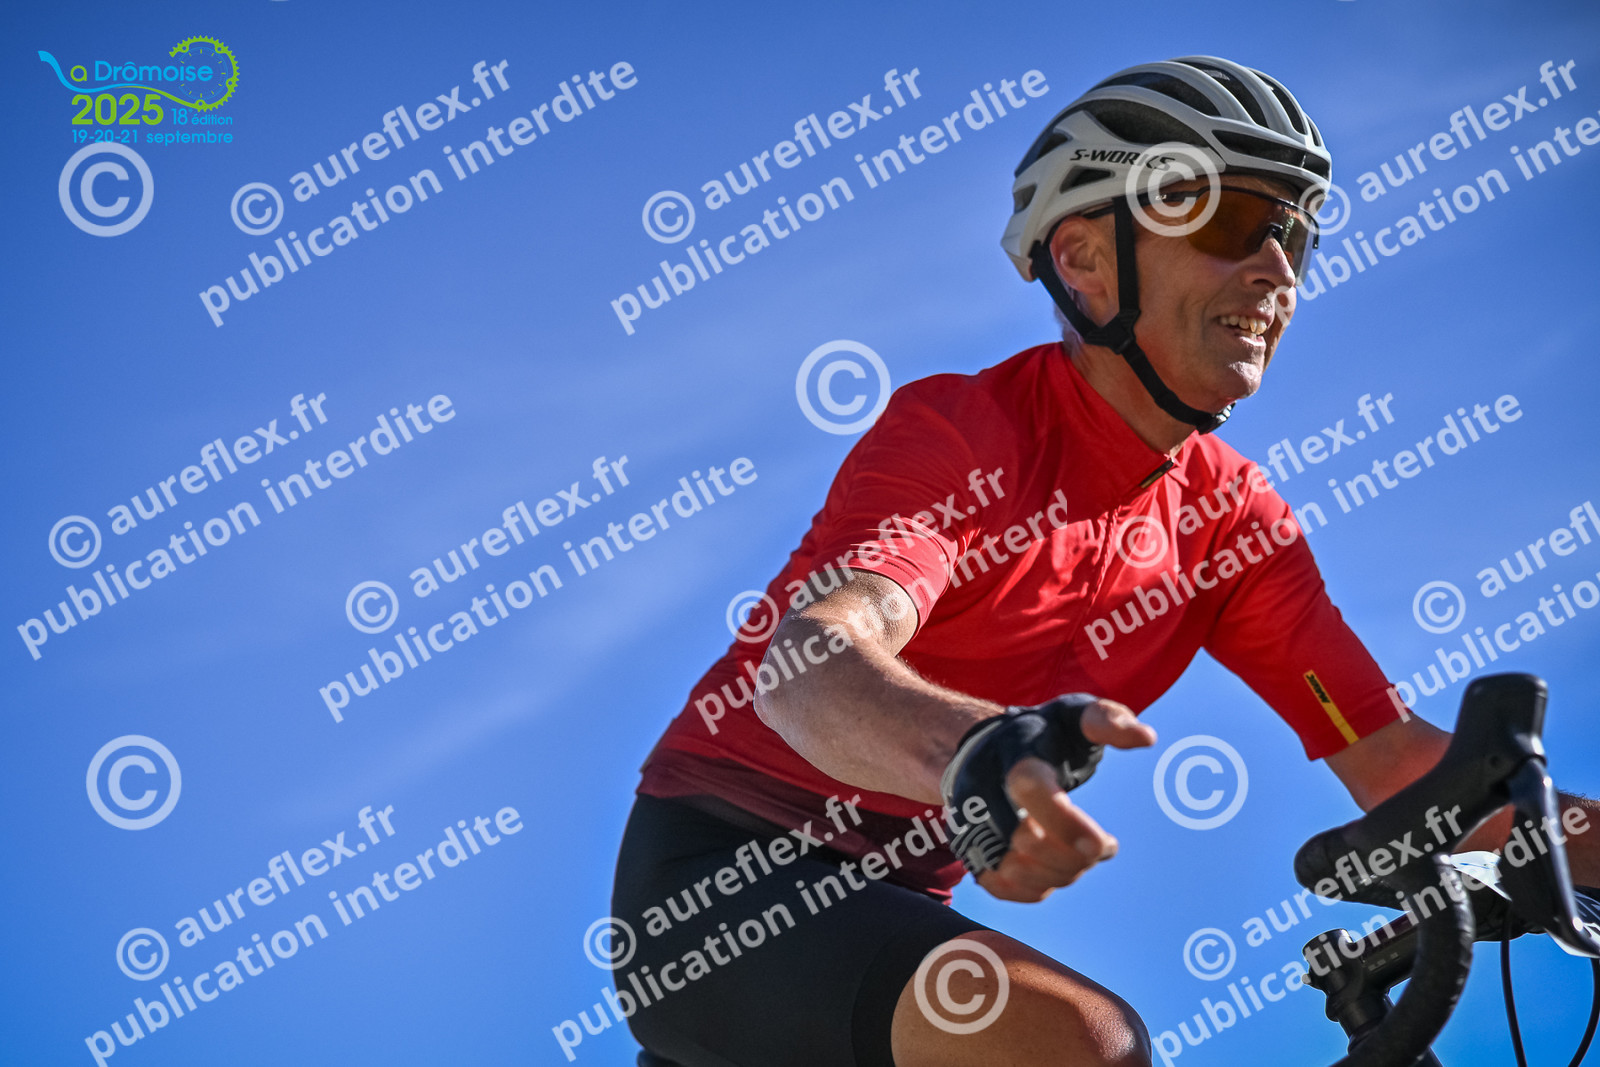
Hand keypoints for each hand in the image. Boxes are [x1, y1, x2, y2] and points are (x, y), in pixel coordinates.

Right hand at [976, 699, 1155, 901]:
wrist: (984, 750)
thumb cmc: (1042, 735)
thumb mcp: (1075, 716)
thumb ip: (1110, 722)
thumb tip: (1146, 738)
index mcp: (1015, 755)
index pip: (1031, 788)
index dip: (1067, 823)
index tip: (1107, 844)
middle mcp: (984, 791)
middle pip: (1025, 840)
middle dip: (1074, 856)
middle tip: (1101, 847)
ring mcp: (972, 823)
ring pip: (1014, 870)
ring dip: (1061, 873)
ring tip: (1081, 855)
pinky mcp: (970, 850)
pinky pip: (1003, 887)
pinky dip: (1038, 887)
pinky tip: (1059, 867)